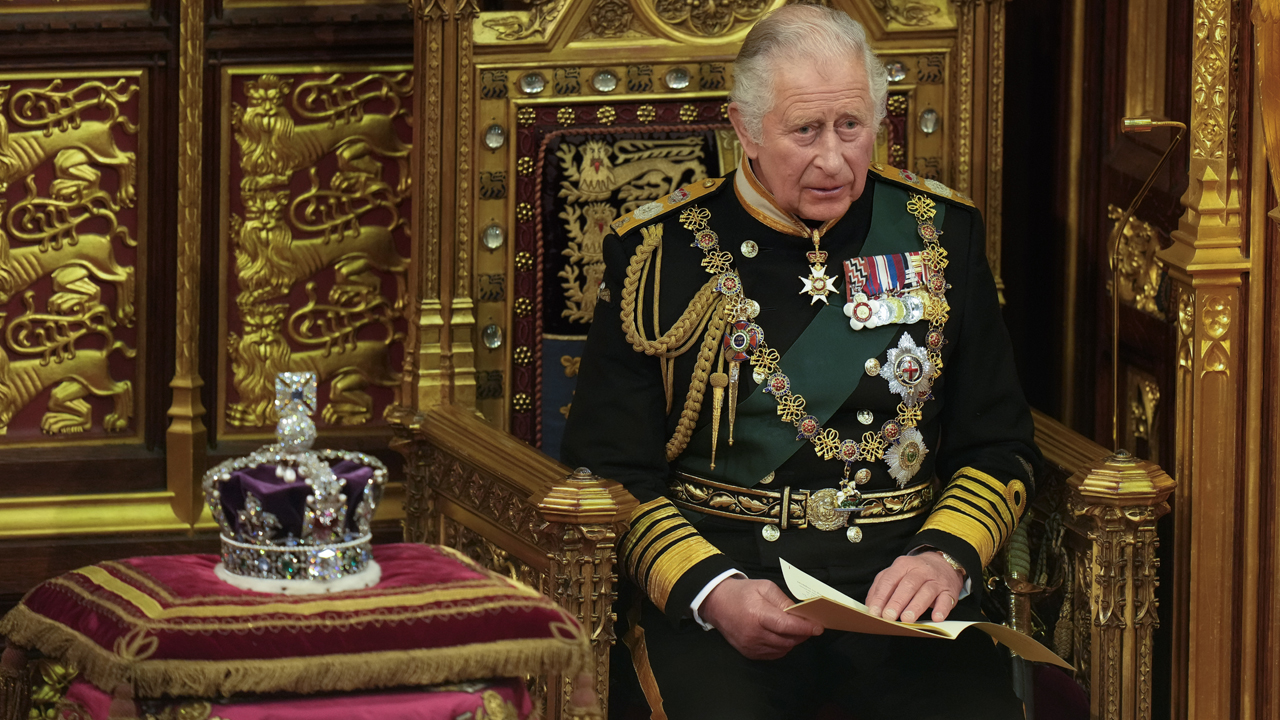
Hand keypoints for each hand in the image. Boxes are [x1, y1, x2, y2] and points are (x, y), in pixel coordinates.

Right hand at [699, 577, 823, 659]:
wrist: (716, 603)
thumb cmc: (742, 592)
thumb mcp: (764, 587)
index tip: (818, 627)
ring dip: (793, 640)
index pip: (786, 626)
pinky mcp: (749, 653)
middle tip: (809, 625)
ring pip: (782, 649)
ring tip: (794, 629)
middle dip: (802, 634)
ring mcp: (751, 646)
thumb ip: (784, 601)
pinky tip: (782, 636)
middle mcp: (754, 634)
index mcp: (757, 614)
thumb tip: (800, 613)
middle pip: (787, 640)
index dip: (804, 628)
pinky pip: (773, 654)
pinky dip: (782, 646)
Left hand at [865, 551, 964, 622]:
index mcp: (903, 565)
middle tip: (888, 617)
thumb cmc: (914, 573)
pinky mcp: (949, 591)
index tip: (874, 612)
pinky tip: (936, 618)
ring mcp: (936, 580)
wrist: (944, 562)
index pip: (889, 580)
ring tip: (906, 620)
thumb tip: (870, 607)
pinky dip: (941, 609)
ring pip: (926, 592)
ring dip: (916, 606)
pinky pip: (946, 599)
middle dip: (896, 602)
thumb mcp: (896, 573)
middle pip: (907, 585)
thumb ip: (881, 587)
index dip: (881, 596)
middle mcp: (920, 570)